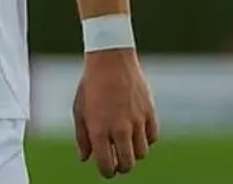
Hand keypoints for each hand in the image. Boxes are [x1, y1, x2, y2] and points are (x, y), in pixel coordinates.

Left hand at [73, 49, 157, 177]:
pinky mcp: (150, 112)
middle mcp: (119, 128)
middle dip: (121, 166)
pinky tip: (137, 131)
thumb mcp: (79, 110)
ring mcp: (137, 121)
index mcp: (99, 130)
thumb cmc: (91, 85)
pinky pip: (152, 137)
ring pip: (142, 153)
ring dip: (134, 152)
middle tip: (117, 160)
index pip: (107, 166)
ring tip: (126, 143)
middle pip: (127, 164)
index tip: (106, 169)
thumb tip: (86, 158)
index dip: (107, 172)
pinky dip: (146, 138)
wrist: (110, 59)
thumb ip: (82, 137)